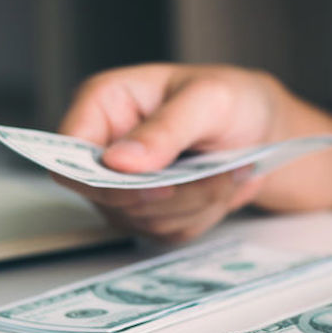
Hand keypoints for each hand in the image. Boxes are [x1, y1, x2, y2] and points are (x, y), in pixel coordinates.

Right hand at [54, 63, 331, 241]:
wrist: (264, 128)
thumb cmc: (234, 99)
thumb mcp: (209, 99)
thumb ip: (165, 128)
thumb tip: (118, 161)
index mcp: (105, 104)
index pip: (67, 154)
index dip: (100, 179)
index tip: (155, 184)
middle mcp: (105, 147)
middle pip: (105, 197)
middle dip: (169, 193)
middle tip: (215, 174)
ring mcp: (124, 184)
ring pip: (140, 220)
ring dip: (194, 203)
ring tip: (228, 171)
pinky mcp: (149, 212)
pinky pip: (166, 232)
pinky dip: (202, 214)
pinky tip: (222, 185)